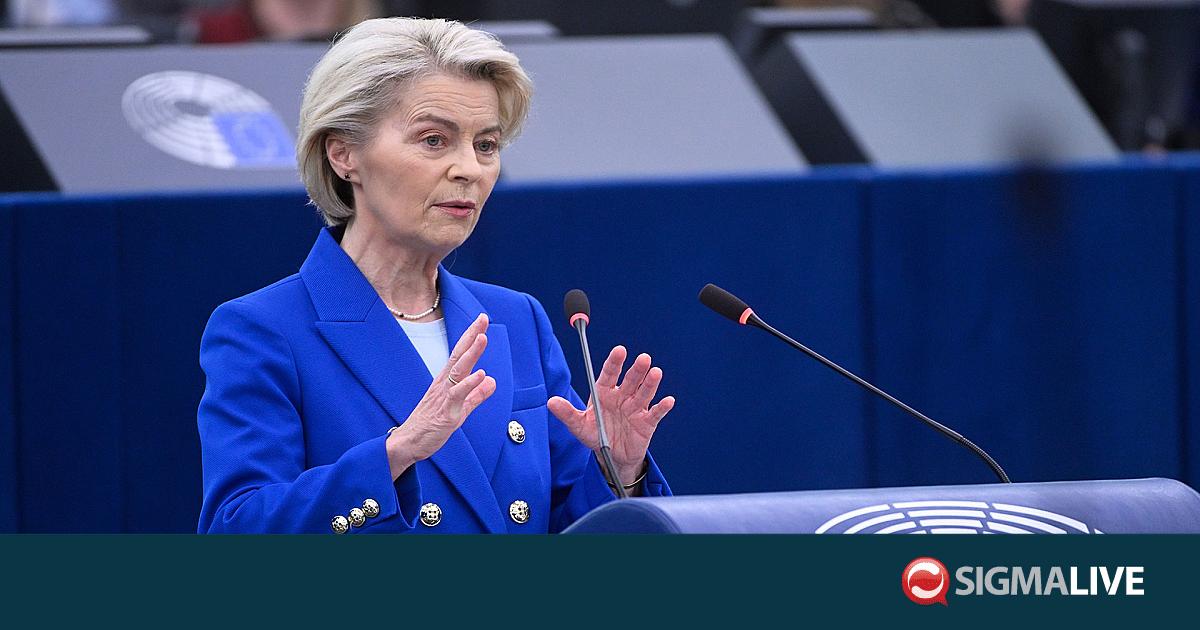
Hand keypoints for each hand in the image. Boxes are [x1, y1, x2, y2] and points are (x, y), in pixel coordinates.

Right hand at [386, 313, 496, 478]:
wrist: (409, 443)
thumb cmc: (431, 424)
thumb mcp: (460, 409)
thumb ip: (476, 395)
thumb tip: (492, 381)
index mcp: (447, 382)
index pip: (461, 354)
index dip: (472, 337)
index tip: (482, 319)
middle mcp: (444, 384)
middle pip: (459, 355)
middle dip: (472, 336)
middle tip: (483, 318)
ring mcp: (444, 396)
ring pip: (458, 371)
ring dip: (471, 354)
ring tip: (483, 338)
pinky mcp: (446, 412)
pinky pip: (457, 395)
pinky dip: (468, 384)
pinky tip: (480, 374)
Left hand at [548, 346, 674, 485]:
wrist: (612, 457)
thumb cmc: (596, 436)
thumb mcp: (579, 426)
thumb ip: (567, 413)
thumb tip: (551, 402)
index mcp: (604, 393)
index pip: (609, 374)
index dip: (614, 362)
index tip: (620, 350)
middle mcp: (621, 396)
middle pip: (630, 380)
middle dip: (636, 369)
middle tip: (643, 358)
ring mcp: (636, 408)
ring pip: (644, 392)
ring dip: (650, 383)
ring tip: (656, 373)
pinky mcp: (647, 422)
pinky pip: (656, 413)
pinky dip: (662, 407)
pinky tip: (668, 401)